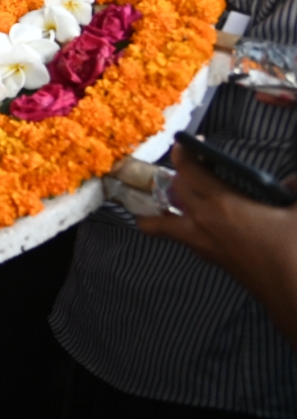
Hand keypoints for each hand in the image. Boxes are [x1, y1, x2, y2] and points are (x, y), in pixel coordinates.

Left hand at [140, 146, 296, 274]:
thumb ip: (296, 190)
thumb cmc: (295, 252)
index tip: (189, 142)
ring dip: (160, 211)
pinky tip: (198, 227)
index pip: (189, 171)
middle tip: (189, 165)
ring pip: (165, 225)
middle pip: (174, 192)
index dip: (185, 152)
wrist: (296, 300)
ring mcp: (205, 246)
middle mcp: (204, 224)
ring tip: (159, 202)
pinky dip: (182, 230)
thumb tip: (292, 181)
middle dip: (176, 175)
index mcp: (222, 205)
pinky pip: (186, 240)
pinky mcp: (215, 262)